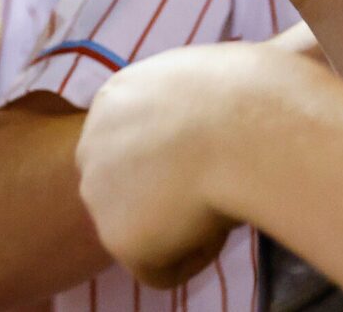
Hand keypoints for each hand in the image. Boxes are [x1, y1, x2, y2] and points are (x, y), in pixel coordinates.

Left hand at [76, 43, 280, 286]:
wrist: (245, 123)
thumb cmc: (251, 91)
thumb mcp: (214, 74)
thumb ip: (199, 96)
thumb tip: (248, 88)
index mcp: (115, 96)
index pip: (134, 143)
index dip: (176, 159)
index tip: (212, 157)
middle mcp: (91, 141)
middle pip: (129, 188)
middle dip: (168, 194)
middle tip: (218, 185)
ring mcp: (97, 193)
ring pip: (145, 231)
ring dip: (184, 225)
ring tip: (224, 197)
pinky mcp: (115, 238)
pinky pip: (162, 269)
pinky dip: (196, 256)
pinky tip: (219, 222)